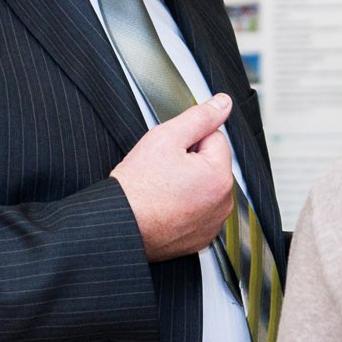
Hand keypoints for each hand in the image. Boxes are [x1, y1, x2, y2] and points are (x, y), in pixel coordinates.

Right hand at [112, 94, 234, 261]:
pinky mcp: (200, 238)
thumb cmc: (137, 187)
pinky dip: (185, 206)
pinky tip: (165, 206)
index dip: (189, 139)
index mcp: (219, 177)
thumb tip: (222, 103)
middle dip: (191, 161)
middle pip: (211, 164)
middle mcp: (222, 203)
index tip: (170, 152)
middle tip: (162, 170)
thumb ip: (200, 116)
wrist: (119, 224)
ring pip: (205, 187)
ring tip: (162, 188)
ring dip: (189, 184)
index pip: (215, 138)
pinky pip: (198, 211)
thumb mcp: (167, 137)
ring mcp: (212, 223)